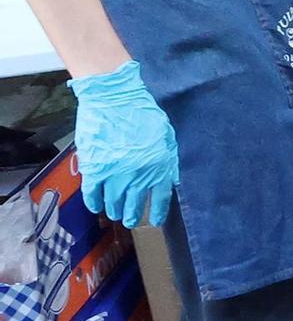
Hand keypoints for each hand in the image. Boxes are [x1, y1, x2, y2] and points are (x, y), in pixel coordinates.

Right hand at [68, 60, 179, 227]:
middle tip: (130, 219)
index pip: (160, 197)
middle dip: (132, 214)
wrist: (113, 99)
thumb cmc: (143, 113)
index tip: (156, 221)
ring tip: (115, 213)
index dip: (158, 212)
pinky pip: (92, 194)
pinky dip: (94, 202)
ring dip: (114, 210)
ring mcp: (114, 174)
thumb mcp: (167, 135)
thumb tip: (172, 180)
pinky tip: (96, 207)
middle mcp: (138, 175)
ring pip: (113, 202)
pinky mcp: (93, 169)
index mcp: (159, 166)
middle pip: (134, 203)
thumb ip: (169, 160)